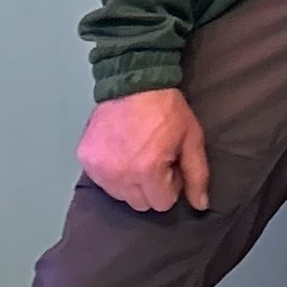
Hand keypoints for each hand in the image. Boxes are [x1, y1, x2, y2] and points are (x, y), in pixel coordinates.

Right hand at [78, 87, 209, 215]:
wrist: (134, 80)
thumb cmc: (167, 109)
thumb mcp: (192, 139)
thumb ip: (197, 175)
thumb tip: (200, 205)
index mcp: (148, 171)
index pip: (162, 203)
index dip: (171, 185)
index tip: (170, 164)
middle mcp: (120, 174)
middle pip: (140, 203)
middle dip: (151, 187)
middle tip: (155, 159)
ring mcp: (99, 167)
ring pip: (120, 195)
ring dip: (130, 182)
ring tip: (138, 154)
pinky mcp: (85, 158)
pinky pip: (102, 180)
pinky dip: (112, 171)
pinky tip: (121, 151)